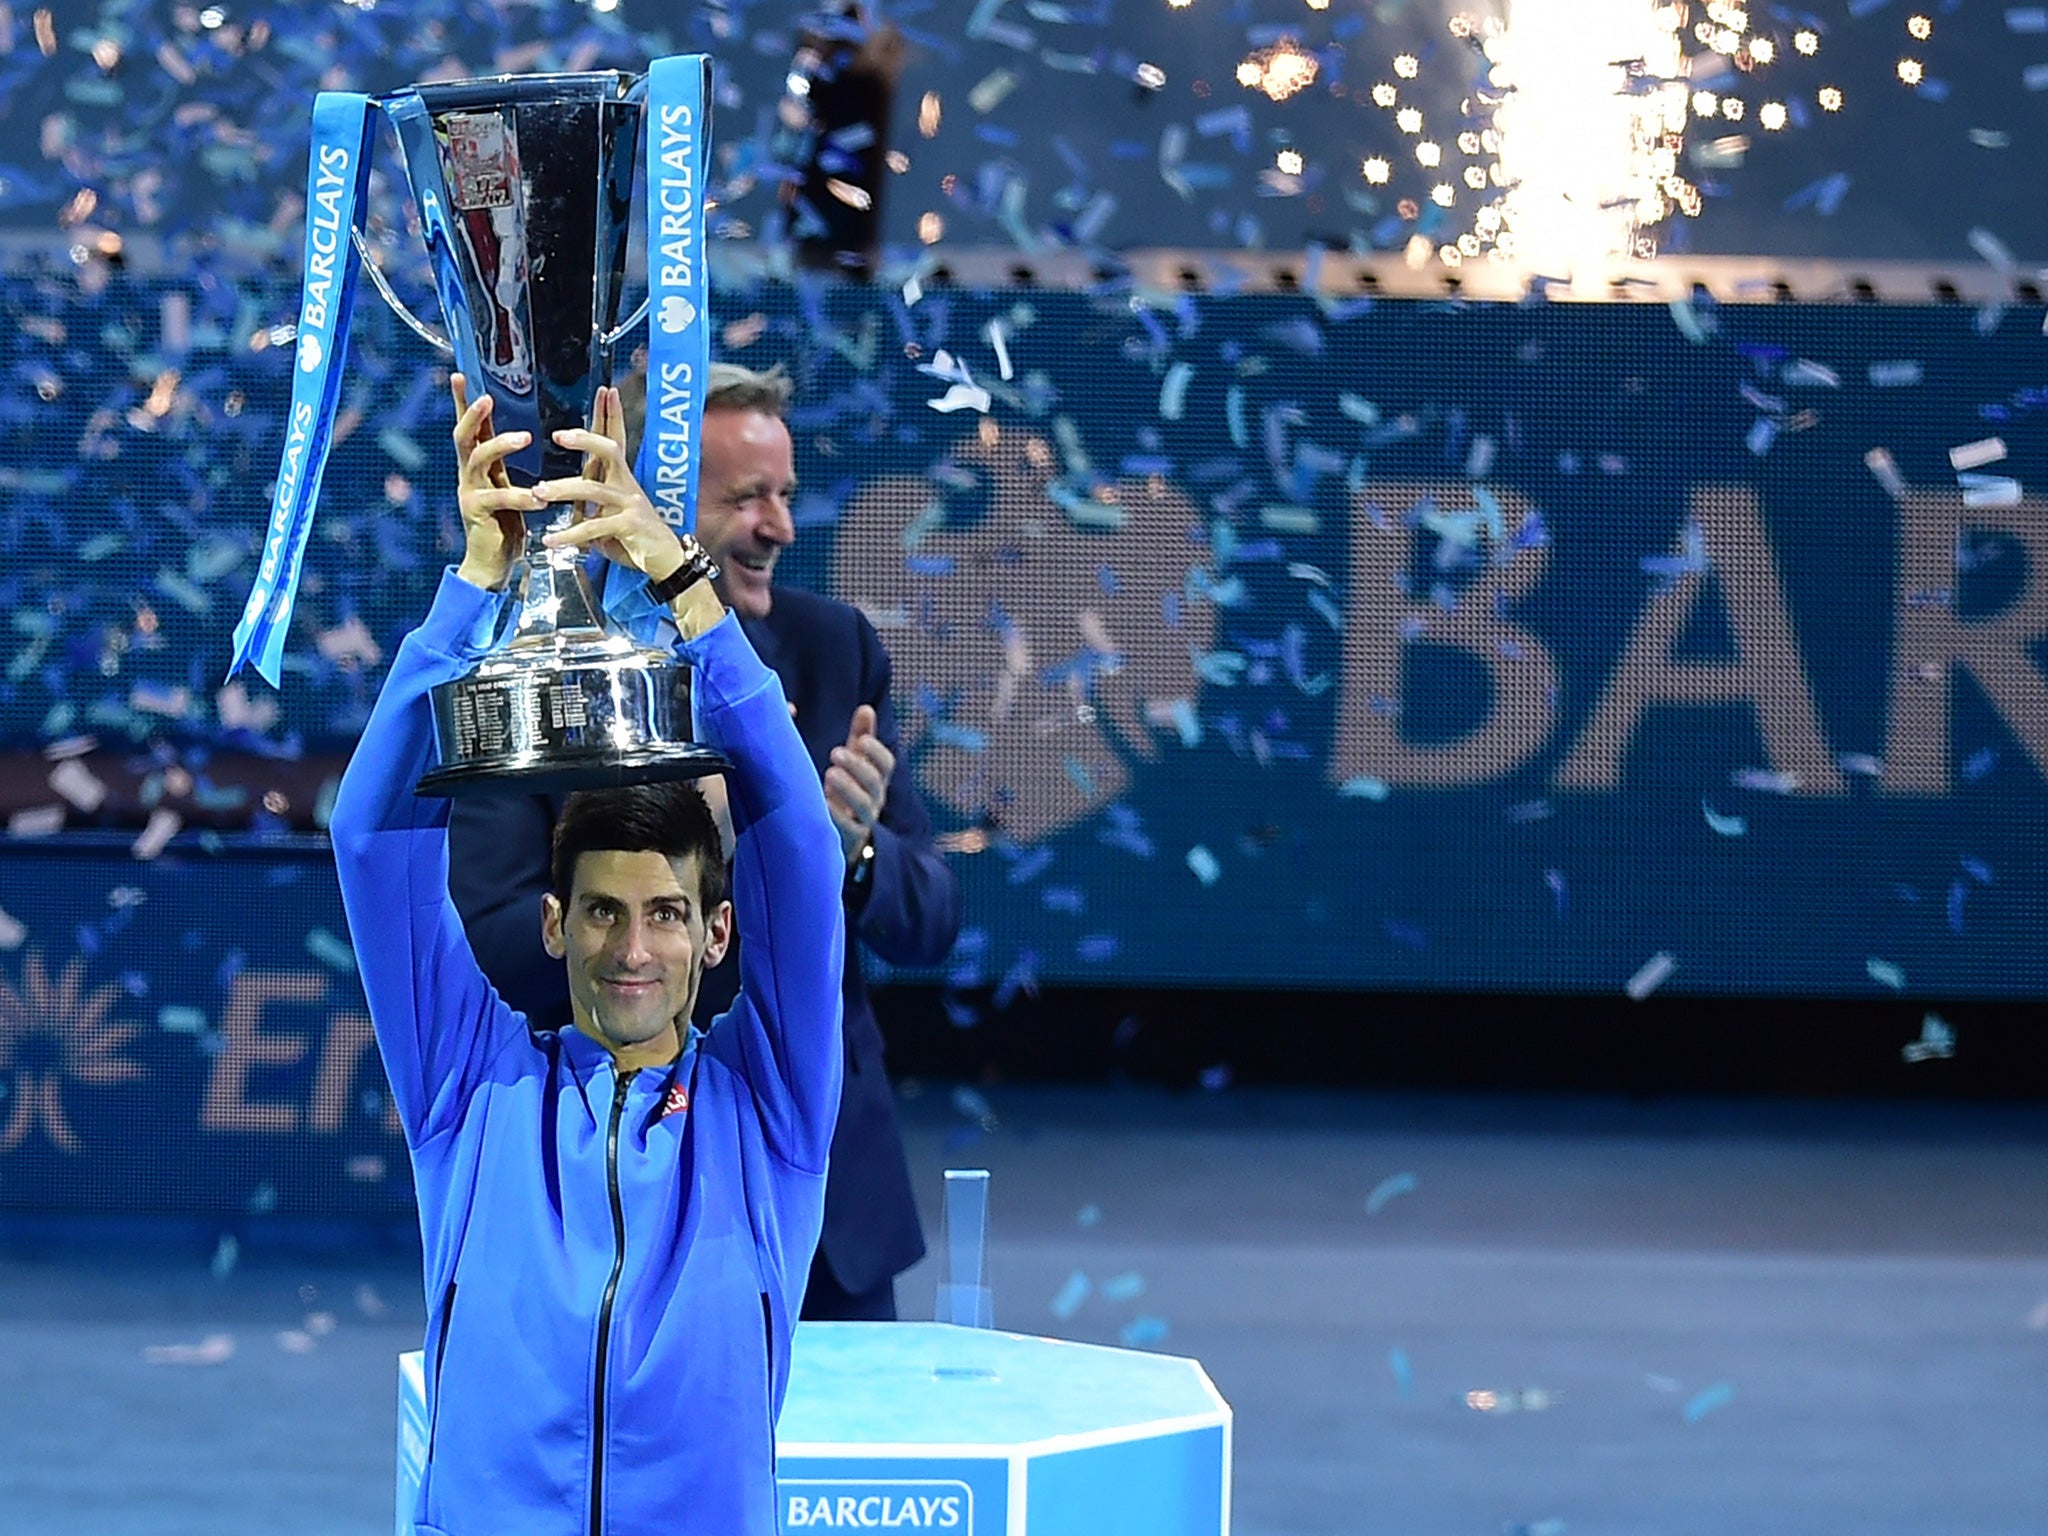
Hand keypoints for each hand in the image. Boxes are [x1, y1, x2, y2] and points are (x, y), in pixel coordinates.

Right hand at [451, 372, 541, 590]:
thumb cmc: (502, 524)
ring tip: (526, 437)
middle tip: (486, 398)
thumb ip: (503, 464)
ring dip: (500, 444)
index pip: (469, 427)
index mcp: (476, 467)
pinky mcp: (478, 513)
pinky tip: (539, 498)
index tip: (458, 374)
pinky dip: (520, 495)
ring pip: (477, 459)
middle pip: (462, 436)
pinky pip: (498, 498)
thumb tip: (515, 433)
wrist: (491, 563)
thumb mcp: (503, 487)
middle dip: (473, 414)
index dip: (462, 402)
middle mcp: (467, 475)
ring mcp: (469, 492)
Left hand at [533, 386, 686, 583]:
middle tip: (558, 436)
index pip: (616, 439)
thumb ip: (587, 504)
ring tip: (539, 492)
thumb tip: (560, 499)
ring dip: (563, 489)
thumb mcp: (608, 514)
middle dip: (585, 440)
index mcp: (622, 478)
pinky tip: (551, 540)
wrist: (665, 561)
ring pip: (593, 489)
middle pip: (609, 451)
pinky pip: (594, 527)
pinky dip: (569, 535)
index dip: (611, 415)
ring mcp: (630, 504)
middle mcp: (627, 485)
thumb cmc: (634, 536)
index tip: (605, 391)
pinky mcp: (629, 526)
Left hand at [826, 704, 894, 864]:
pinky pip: (848, 830)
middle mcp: (873, 800)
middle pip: (874, 783)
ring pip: (864, 806)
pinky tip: (822, 803)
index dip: (877, 752)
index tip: (862, 740)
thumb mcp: (854, 763)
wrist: (840, 838)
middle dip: (858, 766)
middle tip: (835, 753)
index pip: (886, 765)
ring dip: (848, 788)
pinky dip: (836, 816)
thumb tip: (866, 708)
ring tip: (829, 774)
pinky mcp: (849, 841)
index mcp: (875, 779)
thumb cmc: (847, 792)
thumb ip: (861, 736)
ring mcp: (863, 822)